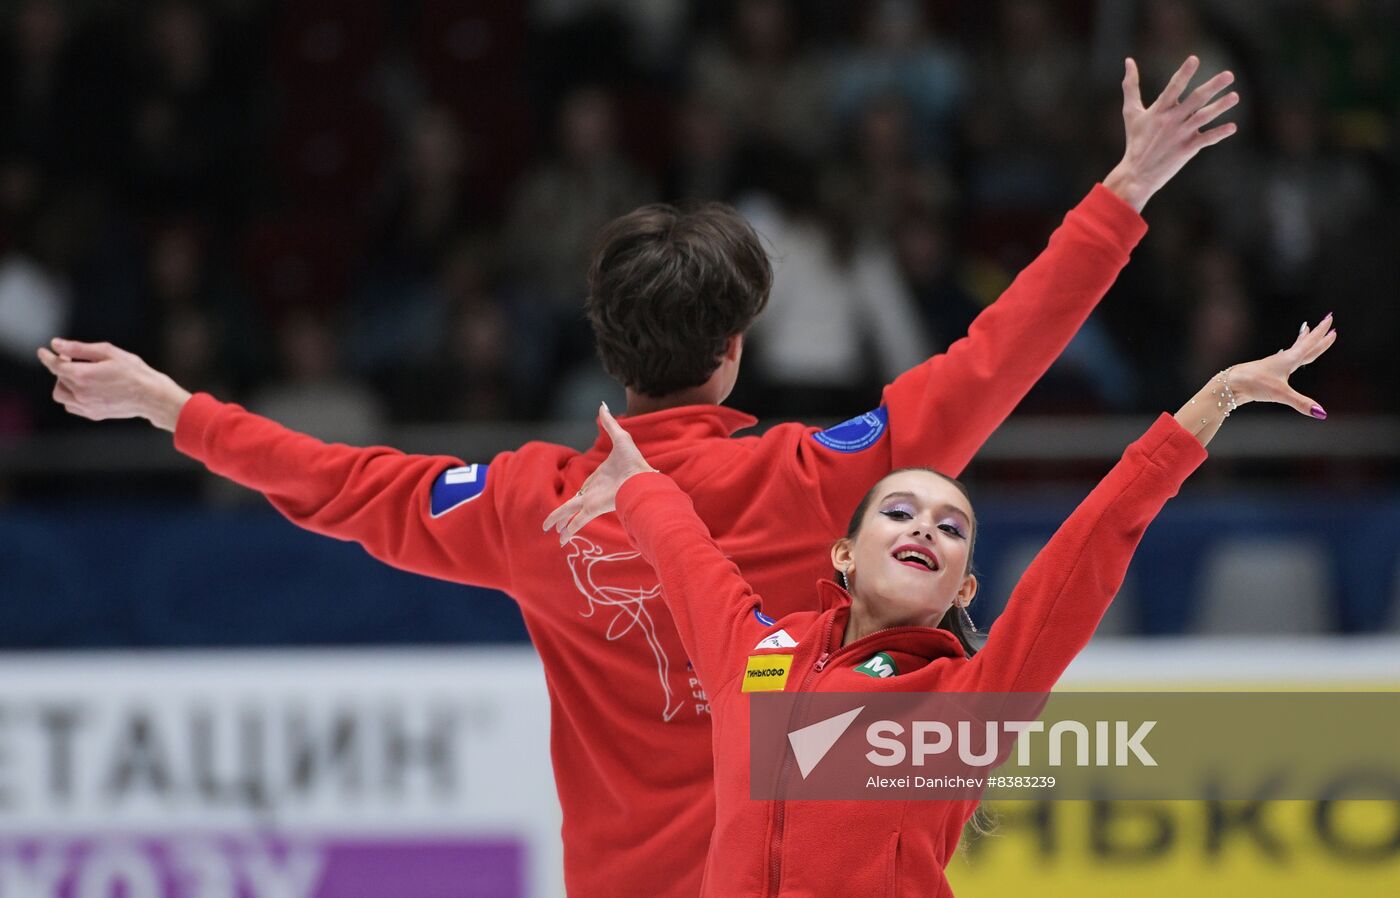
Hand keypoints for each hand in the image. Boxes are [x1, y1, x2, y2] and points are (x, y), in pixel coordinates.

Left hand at [36, 338, 191, 431]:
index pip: (55, 365)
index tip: (43, 351)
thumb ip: (78, 349)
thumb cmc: (134, 371)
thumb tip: (56, 345)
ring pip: (62, 395)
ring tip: (80, 377)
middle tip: (76, 361)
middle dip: (62, 368)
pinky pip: (72, 406)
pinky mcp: (93, 414)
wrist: (152, 396)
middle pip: (58, 379)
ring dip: (65, 384)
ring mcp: (86, 406)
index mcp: (82, 375)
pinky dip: (73, 397)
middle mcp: (80, 393)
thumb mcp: (108, 352)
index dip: (47, 356)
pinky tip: (86, 390)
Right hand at [543, 402, 657, 543]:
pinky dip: (569, 530)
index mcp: (599, 479)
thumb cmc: (635, 460)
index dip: (579, 495)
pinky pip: (577, 521)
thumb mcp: (620, 437)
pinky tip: (561, 541)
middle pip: (573, 504)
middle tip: (553, 524)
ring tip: (554, 534)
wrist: (643, 478)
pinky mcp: (594, 509)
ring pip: (570, 514)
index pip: (585, 488)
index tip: (574, 503)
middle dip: (562, 513)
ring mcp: (592, 501)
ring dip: (560, 523)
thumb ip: (609, 423)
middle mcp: (593, 492)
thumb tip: (602, 405)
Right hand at [1103, 56, 1238, 210]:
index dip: (1184, 73)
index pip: (1173, 87)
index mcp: (1159, 110)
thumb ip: (1131, 86)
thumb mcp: (1131, 112)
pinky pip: (1207, 139)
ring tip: (1235, 96)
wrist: (1136, 173)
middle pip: (1195, 99)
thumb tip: (1129, 60)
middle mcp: (1171, 120)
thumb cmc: (1135, 140)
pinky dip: (1219, 133)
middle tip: (1229, 75)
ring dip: (1221, 106)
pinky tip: (1233, 127)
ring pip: (1204, 117)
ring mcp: (1180, 135)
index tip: (1194, 59)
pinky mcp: (1187, 149)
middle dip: (1213, 87)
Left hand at [1228, 314, 1336, 417]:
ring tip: (1308, 330)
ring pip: (1295, 349)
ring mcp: (1276, 364)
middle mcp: (1284, 359)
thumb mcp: (1280, 394)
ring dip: (1304, 340)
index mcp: (1290, 360)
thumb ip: (1301, 403)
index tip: (1330, 320)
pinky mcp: (1269, 370)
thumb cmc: (1255, 384)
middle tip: (1328, 319)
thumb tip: (1321, 413)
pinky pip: (1286, 358)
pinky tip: (1287, 354)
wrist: (1232, 383)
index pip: (1310, 344)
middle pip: (1306, 344)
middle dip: (1318, 333)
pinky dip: (1291, 353)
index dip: (1322, 334)